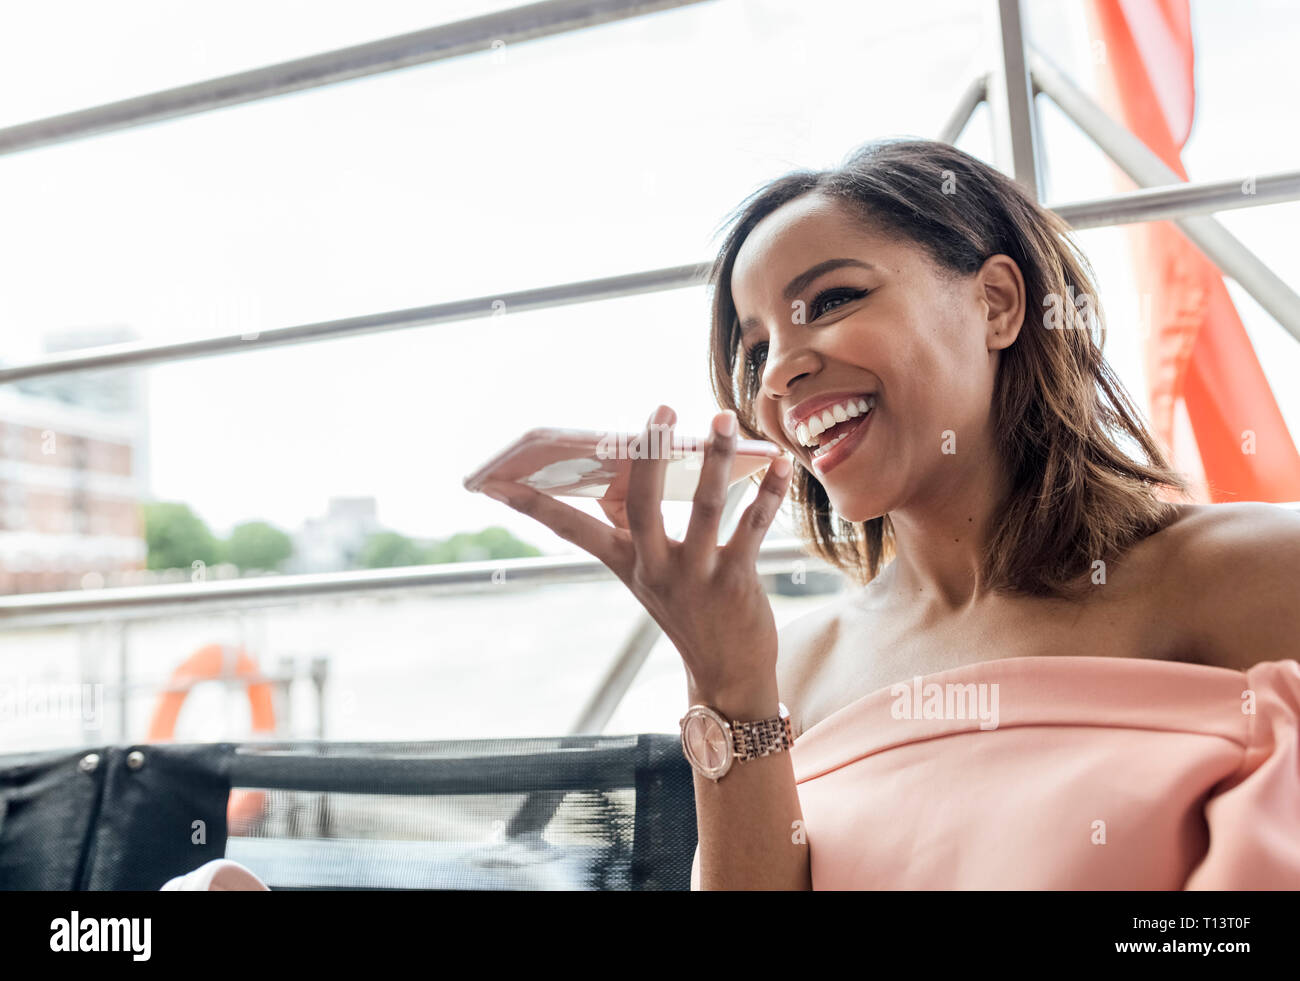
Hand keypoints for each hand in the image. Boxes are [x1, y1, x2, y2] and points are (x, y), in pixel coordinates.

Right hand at [479, 405, 793, 701]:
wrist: (728, 675)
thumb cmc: (688, 609)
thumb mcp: (649, 571)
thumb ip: (632, 524)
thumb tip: (622, 471)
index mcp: (625, 561)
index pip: (569, 528)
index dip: (532, 505)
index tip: (492, 481)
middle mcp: (653, 568)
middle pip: (642, 505)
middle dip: (649, 454)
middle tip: (660, 408)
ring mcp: (695, 576)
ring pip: (706, 508)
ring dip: (716, 460)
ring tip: (722, 418)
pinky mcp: (735, 582)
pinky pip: (753, 527)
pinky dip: (768, 492)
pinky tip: (780, 463)